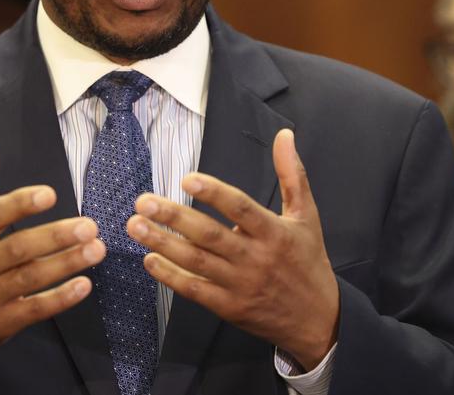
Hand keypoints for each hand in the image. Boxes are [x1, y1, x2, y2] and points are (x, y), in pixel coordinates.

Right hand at [0, 145, 106, 383]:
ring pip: (31, 278)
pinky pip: (35, 310)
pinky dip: (61, 298)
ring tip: (96, 249)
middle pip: (18, 248)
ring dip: (67, 263)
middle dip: (55, 236)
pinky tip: (84, 285)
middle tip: (89, 226)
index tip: (50, 194)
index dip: (20, 204)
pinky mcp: (2, 323)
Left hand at [126, 128, 338, 370]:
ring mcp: (241, 284)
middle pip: (210, 235)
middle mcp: (256, 258)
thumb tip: (285, 135)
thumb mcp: (307, 215)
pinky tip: (149, 260)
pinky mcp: (230, 307)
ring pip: (197, 262)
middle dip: (174, 217)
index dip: (214, 193)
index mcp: (275, 232)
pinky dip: (171, 277)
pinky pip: (196, 290)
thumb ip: (292, 174)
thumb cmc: (308, 261)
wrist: (318, 319)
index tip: (186, 179)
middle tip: (144, 202)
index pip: (241, 209)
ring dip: (163, 244)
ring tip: (135, 226)